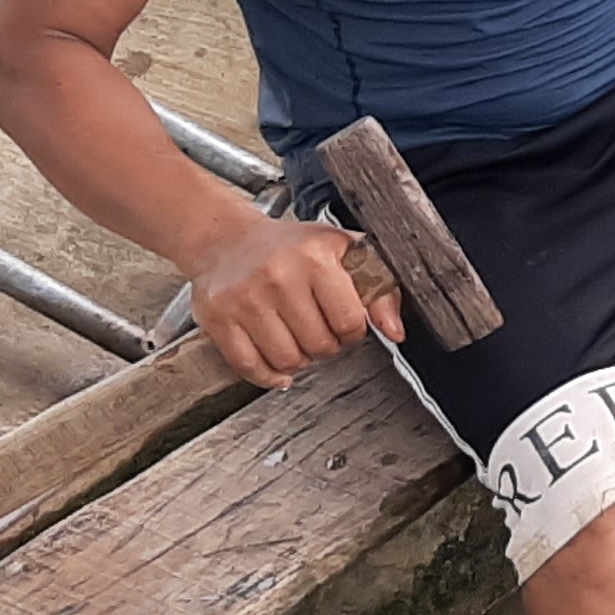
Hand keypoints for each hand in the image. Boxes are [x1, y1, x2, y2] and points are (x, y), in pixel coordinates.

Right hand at [184, 211, 399, 388]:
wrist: (227, 240)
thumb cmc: (291, 249)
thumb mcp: (343, 252)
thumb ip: (380, 288)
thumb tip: (395, 332)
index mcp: (315, 256)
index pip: (350, 322)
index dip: (352, 331)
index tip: (344, 323)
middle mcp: (278, 275)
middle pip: (320, 346)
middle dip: (325, 345)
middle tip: (317, 328)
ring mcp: (244, 298)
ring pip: (287, 361)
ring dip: (298, 359)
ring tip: (295, 337)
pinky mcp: (218, 317)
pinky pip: (250, 367)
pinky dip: (267, 374)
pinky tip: (275, 362)